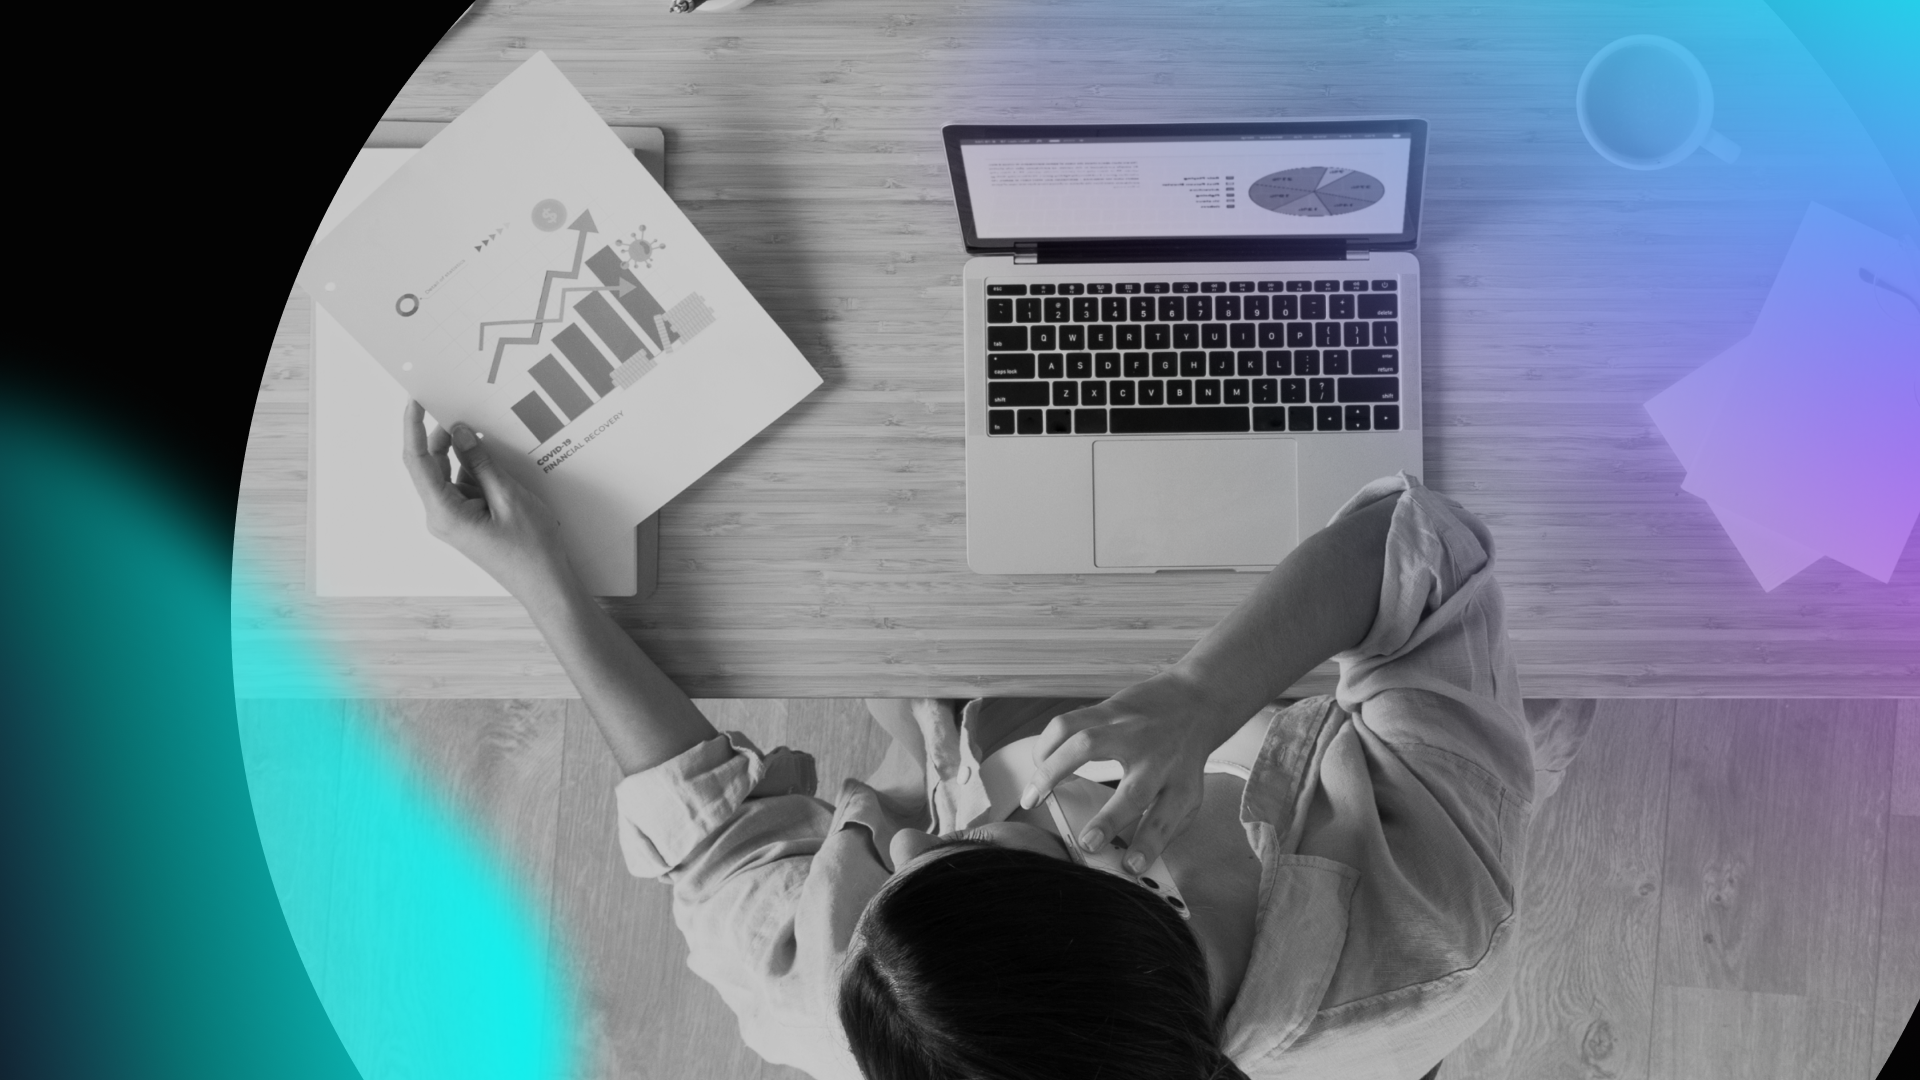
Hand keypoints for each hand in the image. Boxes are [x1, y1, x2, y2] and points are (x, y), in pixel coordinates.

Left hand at [400, 400, 574, 597]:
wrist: (545, 585)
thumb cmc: (531, 550)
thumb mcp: (508, 496)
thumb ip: (481, 462)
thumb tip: (461, 432)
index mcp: (444, 512)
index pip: (417, 461)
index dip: (412, 427)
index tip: (415, 401)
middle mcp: (441, 516)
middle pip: (430, 465)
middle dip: (444, 437)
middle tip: (464, 411)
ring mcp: (453, 519)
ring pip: (448, 474)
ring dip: (465, 456)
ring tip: (489, 442)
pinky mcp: (466, 520)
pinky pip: (463, 486)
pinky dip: (476, 471)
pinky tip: (497, 465)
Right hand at [1018, 671, 1243, 874]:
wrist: (1195, 700)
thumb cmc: (1183, 758)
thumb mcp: (1188, 791)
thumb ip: (1163, 824)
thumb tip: (1128, 860)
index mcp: (1181, 786)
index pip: (1168, 821)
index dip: (1149, 846)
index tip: (1130, 867)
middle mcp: (1158, 760)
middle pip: (1134, 792)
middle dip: (1109, 821)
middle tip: (1086, 843)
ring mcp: (1132, 731)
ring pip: (1087, 745)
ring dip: (1053, 771)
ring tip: (1032, 796)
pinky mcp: (1109, 709)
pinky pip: (1069, 723)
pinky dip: (1047, 743)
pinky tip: (1038, 762)